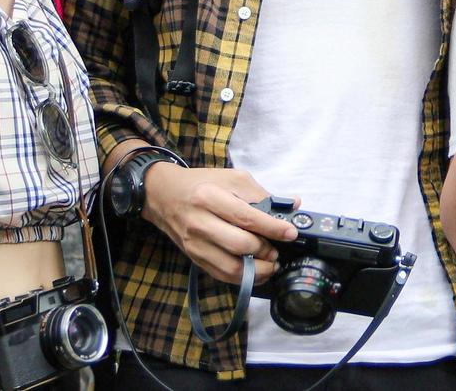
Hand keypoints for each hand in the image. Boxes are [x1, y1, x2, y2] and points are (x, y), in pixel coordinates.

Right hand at [142, 165, 298, 284]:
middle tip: (277, 249)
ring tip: (270, 263)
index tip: (290, 233)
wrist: (163, 195)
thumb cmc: (201, 184)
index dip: (272, 228)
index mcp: (209, 197)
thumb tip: (292, 206)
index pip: (246, 217)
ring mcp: (195, 244)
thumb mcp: (231, 178)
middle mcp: (199, 222)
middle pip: (239, 245)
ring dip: (257, 270)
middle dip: (265, 251)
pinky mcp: (194, 258)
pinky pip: (221, 275)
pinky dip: (243, 278)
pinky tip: (255, 271)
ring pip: (231, 267)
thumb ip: (261, 193)